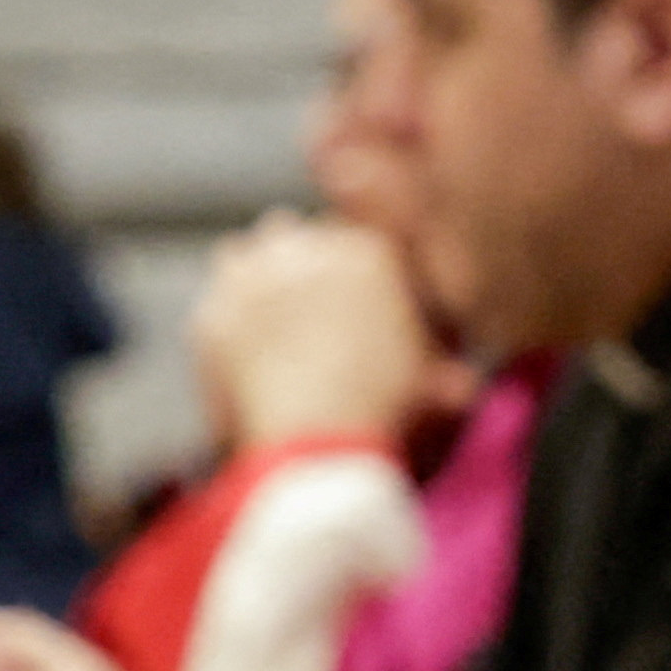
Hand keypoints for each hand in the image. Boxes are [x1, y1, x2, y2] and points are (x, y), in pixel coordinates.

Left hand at [190, 212, 443, 452]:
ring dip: (252, 274)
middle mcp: (301, 250)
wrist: (314, 438)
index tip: (353, 291)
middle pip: (289, 231)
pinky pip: (213, 304)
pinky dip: (225, 320)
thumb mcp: (431, 385)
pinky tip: (242, 352)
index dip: (350, 264)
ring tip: (267, 311)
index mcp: (365, 250)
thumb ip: (442, 372)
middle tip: (307, 299)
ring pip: (240, 253)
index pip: (351, 232)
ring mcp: (247, 279)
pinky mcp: (209, 316)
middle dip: (297, 258)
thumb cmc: (382, 406)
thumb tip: (461, 387)